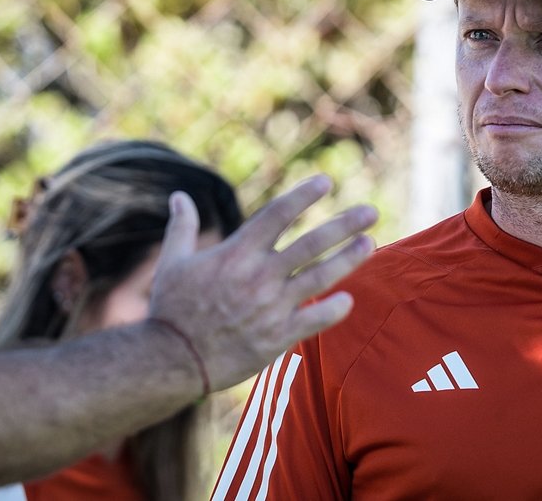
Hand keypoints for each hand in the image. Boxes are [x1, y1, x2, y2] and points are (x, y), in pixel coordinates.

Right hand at [148, 175, 376, 389]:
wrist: (173, 359)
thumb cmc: (170, 309)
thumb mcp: (172, 262)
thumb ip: (182, 227)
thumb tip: (179, 196)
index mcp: (237, 253)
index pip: (278, 214)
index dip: (303, 196)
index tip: (325, 182)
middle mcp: (260, 275)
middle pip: (311, 243)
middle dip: (344, 225)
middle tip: (371, 212)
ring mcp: (272, 306)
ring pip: (321, 277)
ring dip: (348, 259)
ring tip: (370, 244)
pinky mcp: (278, 336)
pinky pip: (315, 320)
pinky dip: (334, 310)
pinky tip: (348, 299)